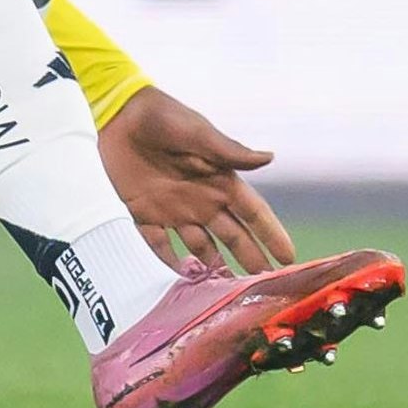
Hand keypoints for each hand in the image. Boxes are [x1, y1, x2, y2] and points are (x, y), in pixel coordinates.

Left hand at [98, 85, 295, 274]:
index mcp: (219, 180)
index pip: (253, 213)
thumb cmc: (163, 117)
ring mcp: (174, 210)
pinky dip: (169, 263)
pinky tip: (181, 281)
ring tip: (227, 293)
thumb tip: (270, 158)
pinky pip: (159, 245)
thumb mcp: (197, 133)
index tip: (290, 258)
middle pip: (232, 237)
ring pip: (201, 248)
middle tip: (265, 286)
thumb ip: (229, 151)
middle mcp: (201, 200)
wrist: (118, 114)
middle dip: (250, 259)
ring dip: (213, 268)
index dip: (271, 234)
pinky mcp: (144, 214)